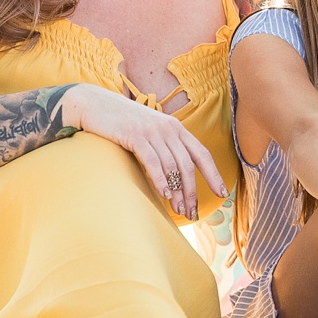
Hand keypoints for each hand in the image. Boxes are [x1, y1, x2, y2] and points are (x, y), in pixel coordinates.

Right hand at [68, 86, 225, 218]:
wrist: (95, 104)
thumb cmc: (123, 123)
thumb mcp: (150, 132)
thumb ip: (164, 148)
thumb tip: (176, 177)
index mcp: (176, 128)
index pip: (202, 153)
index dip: (214, 174)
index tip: (222, 193)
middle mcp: (169, 128)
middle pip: (188, 165)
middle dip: (192, 192)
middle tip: (192, 213)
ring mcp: (152, 131)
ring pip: (172, 166)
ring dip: (177, 192)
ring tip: (179, 210)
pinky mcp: (135, 135)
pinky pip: (153, 161)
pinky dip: (161, 178)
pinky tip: (164, 194)